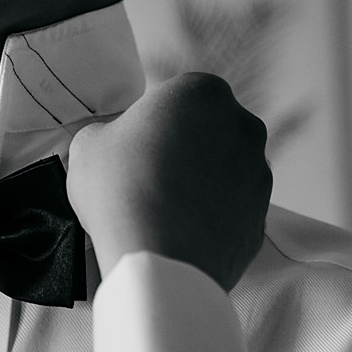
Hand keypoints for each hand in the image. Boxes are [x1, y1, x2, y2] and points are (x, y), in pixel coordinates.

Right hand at [66, 72, 270, 290]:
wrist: (158, 260)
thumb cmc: (123, 192)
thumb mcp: (89, 144)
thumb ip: (109, 132)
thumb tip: (118, 145)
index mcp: (203, 91)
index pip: (177, 97)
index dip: (153, 123)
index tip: (136, 147)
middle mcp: (242, 126)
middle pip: (208, 130)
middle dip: (184, 149)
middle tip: (148, 176)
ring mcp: (258, 174)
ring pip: (224, 169)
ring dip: (200, 182)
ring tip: (163, 208)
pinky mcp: (262, 217)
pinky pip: (232, 209)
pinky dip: (213, 216)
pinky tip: (182, 230)